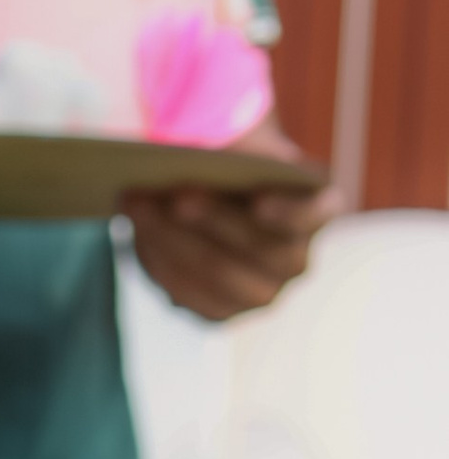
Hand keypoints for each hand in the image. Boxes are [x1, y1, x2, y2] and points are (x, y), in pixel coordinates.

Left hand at [128, 127, 337, 321]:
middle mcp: (296, 260)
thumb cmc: (240, 162)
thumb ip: (244, 151)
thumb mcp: (249, 145)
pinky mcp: (220, 312)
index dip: (287, 212)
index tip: (258, 200)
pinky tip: (139, 230)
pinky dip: (160, 261)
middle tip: (175, 193)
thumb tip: (203, 155)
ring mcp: (260, 294)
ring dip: (172, 239)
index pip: (311, 216)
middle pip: (256, 249)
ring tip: (138, 203)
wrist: (220, 195)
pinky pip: (188, 294)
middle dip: (212, 220)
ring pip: (214, 275)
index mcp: (320, 210)